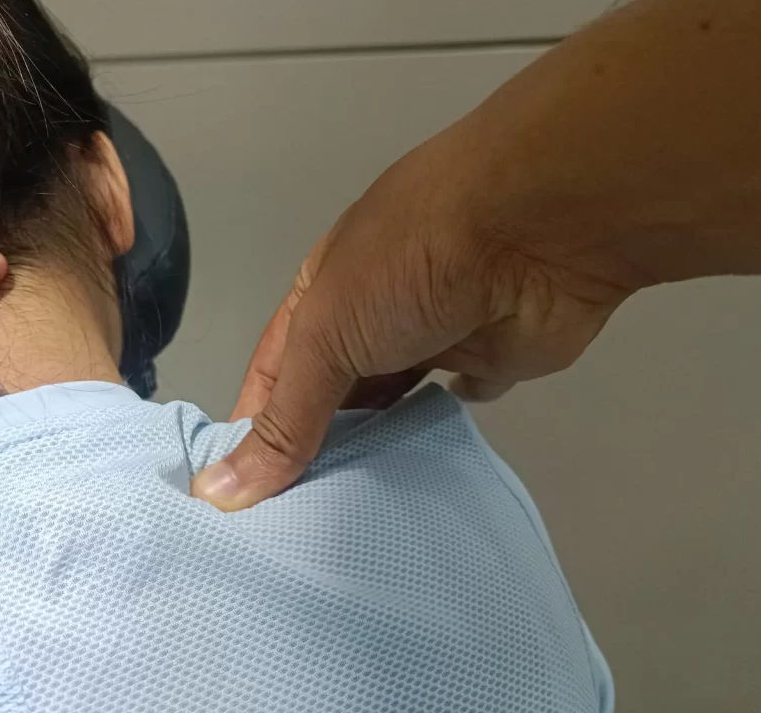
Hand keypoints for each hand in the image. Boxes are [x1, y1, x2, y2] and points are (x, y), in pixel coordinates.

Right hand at [192, 0, 760, 510]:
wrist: (536, 227)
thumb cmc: (408, 266)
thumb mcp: (326, 336)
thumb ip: (284, 419)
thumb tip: (224, 490)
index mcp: (322, 293)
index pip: (273, 372)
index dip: (254, 431)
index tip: (238, 503)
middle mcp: (371, 315)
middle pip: (331, 395)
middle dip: (312, 451)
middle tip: (289, 532)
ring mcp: (432, 339)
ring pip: (390, 409)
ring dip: (370, 453)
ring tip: (342, 527)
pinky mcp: (489, 362)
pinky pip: (452, 412)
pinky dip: (434, 444)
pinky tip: (414, 491)